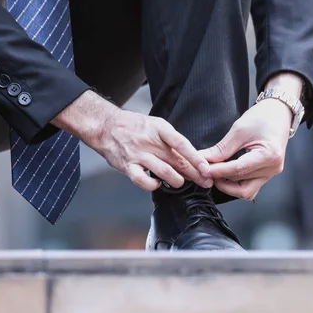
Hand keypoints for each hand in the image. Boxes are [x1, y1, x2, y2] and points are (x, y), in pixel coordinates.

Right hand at [52, 91, 212, 190]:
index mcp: (159, 128)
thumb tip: (193, 159)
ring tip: (180, 182)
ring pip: (163, 171)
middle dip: (194, 173)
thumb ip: (172, 142)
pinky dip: (152, 185)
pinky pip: (142, 180)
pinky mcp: (127, 166)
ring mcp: (137, 154)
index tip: (206, 168)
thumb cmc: (135, 128)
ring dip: (176, 180)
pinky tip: (156, 185)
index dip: (196, 158)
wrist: (106, 126)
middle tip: (205, 181)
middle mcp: (149, 141)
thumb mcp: (156, 126)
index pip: (182, 144)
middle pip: (176, 160)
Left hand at [200, 98, 291, 199]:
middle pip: (241, 184)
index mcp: (269, 155)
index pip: (238, 170)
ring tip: (215, 174)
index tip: (203, 169)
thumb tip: (203, 160)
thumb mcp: (239, 130)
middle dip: (221, 179)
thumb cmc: (262, 117)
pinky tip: (226, 175)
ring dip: (228, 186)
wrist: (278, 114)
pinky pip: (250, 187)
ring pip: (246, 191)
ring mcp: (271, 173)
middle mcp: (273, 168)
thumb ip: (221, 149)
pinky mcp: (267, 174)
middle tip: (206, 171)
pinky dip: (236, 184)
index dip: (218, 171)